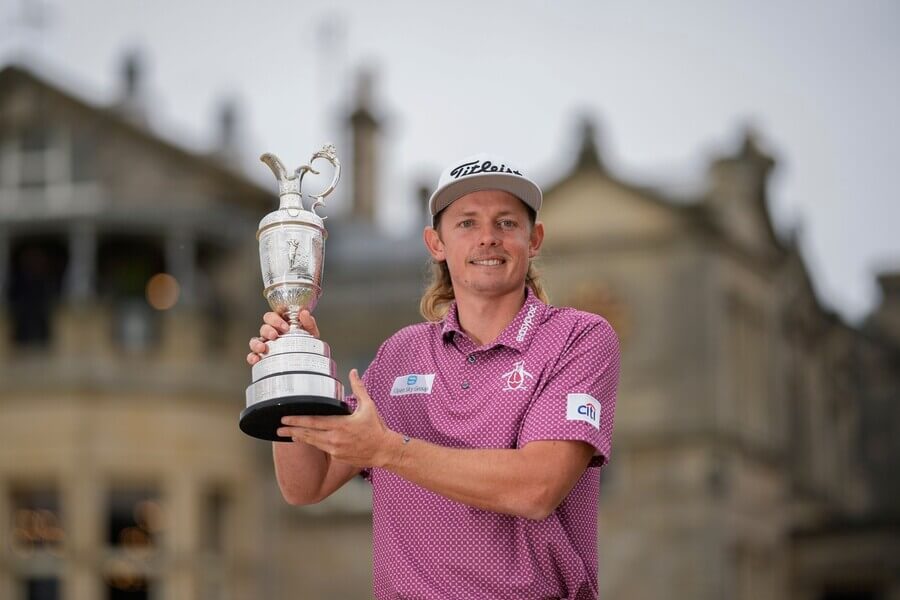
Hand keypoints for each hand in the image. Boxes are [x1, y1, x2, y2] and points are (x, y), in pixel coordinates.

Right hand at [246, 309, 319, 364]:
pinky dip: (252, 357)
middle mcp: (272, 334)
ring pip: (255, 340)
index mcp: (281, 325)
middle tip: (275, 335)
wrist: (310, 363)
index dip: (275, 320)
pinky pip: (253, 356)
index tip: (285, 327)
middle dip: (267, 330)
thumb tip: (304, 313)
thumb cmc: (308, 346)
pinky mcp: (263, 358)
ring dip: (256, 343)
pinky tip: (256, 359)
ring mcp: (266, 345)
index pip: (272, 317)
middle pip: (263, 327)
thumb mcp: (311, 333)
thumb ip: (308, 323)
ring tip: (263, 348)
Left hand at [276, 369, 396, 468]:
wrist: (384, 450)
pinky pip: (321, 448)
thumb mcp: (368, 405)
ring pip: (313, 442)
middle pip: (308, 434)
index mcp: (341, 424)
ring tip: (288, 434)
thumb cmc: (376, 428)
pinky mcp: (337, 456)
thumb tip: (354, 372)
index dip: (298, 420)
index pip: (314, 422)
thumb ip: (358, 388)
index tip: (286, 418)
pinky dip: (312, 443)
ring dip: (300, 437)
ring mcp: (335, 449)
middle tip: (279, 428)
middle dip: (292, 430)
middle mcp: (335, 438)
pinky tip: (305, 440)